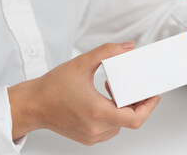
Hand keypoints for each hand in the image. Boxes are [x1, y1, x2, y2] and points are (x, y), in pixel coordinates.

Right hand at [8, 42, 160, 145]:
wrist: (32, 105)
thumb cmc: (51, 88)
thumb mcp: (81, 63)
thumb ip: (106, 52)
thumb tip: (126, 48)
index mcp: (96, 111)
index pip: (134, 118)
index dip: (149, 107)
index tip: (153, 96)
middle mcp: (95, 127)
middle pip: (130, 120)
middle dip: (137, 103)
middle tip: (136, 89)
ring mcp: (92, 135)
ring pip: (120, 125)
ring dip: (124, 109)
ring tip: (115, 91)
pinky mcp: (87, 137)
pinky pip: (110, 129)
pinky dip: (113, 115)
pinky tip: (106, 101)